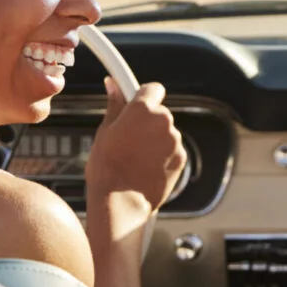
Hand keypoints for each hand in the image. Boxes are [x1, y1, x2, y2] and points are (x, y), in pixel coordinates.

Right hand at [85, 80, 186, 213]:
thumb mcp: (104, 131)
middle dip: (148, 121)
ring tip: (135, 157)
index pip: (152, 88)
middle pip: (159, 113)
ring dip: (155, 140)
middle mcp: (163, 121)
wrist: (120, 201)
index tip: (137, 102)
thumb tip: (113, 85)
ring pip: (166, 133)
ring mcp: (175, 140)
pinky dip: (163, 155)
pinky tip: (145, 167)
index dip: (144, 96)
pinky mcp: (181, 158)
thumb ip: (115, 105)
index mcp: (143, 109)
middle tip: (129, 137)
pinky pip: (172, 150)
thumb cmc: (107, 168)